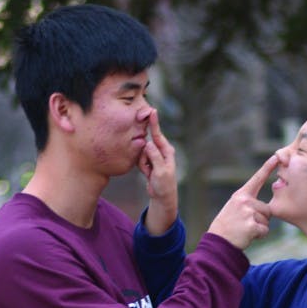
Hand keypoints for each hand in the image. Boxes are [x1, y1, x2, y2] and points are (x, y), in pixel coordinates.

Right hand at [139, 110, 177, 234]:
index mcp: (167, 151)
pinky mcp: (148, 160)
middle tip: (150, 168)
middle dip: (144, 156)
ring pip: (141, 153)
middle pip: (146, 144)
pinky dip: (142, 167)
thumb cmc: (164, 185)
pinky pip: (139, 160)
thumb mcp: (160, 172)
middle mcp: (161, 151)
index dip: (154, 123)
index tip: (152, 110)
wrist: (162, 197)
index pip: (158, 135)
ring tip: (150, 173)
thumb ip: (154, 157)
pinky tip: (148, 174)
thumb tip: (148, 143)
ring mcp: (154, 155)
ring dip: (142, 164)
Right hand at [207, 154, 277, 249]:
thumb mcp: (233, 208)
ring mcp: (248, 213)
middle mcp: (245, 201)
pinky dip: (259, 236)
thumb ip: (247, 203)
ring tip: (245, 230)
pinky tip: (247, 236)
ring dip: (259, 228)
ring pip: (267, 221)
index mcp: (240, 195)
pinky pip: (265, 231)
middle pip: (267, 209)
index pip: (257, 179)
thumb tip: (267, 208)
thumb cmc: (226, 227)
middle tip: (245, 224)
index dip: (267, 167)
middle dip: (261, 219)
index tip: (277, 157)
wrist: (217, 243)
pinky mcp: (252, 225)